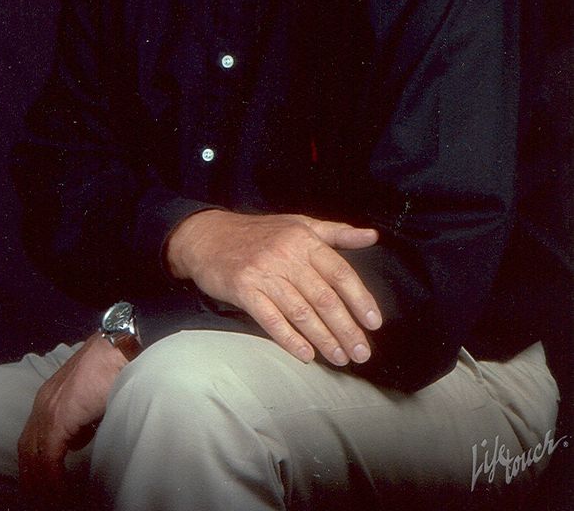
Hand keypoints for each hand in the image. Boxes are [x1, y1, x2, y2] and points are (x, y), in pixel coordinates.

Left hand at [18, 332, 126, 502]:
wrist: (118, 346)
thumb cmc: (111, 366)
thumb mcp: (92, 397)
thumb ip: (81, 417)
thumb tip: (81, 435)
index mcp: (49, 398)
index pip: (32, 439)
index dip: (34, 464)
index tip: (39, 484)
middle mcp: (42, 404)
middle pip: (27, 451)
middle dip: (31, 478)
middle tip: (40, 499)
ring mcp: (48, 410)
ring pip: (33, 457)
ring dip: (40, 482)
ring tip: (50, 501)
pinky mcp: (59, 419)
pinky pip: (49, 458)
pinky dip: (52, 479)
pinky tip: (60, 493)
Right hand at [166, 211, 381, 366]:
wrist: (207, 236)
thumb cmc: (258, 232)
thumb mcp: (299, 223)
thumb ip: (337, 233)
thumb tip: (373, 237)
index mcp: (304, 239)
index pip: (340, 272)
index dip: (360, 299)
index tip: (374, 323)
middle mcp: (287, 255)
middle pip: (324, 298)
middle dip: (346, 329)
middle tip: (361, 352)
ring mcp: (264, 273)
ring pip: (301, 312)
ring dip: (324, 339)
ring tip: (340, 358)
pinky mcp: (244, 289)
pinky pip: (271, 320)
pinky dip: (290, 340)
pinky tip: (306, 355)